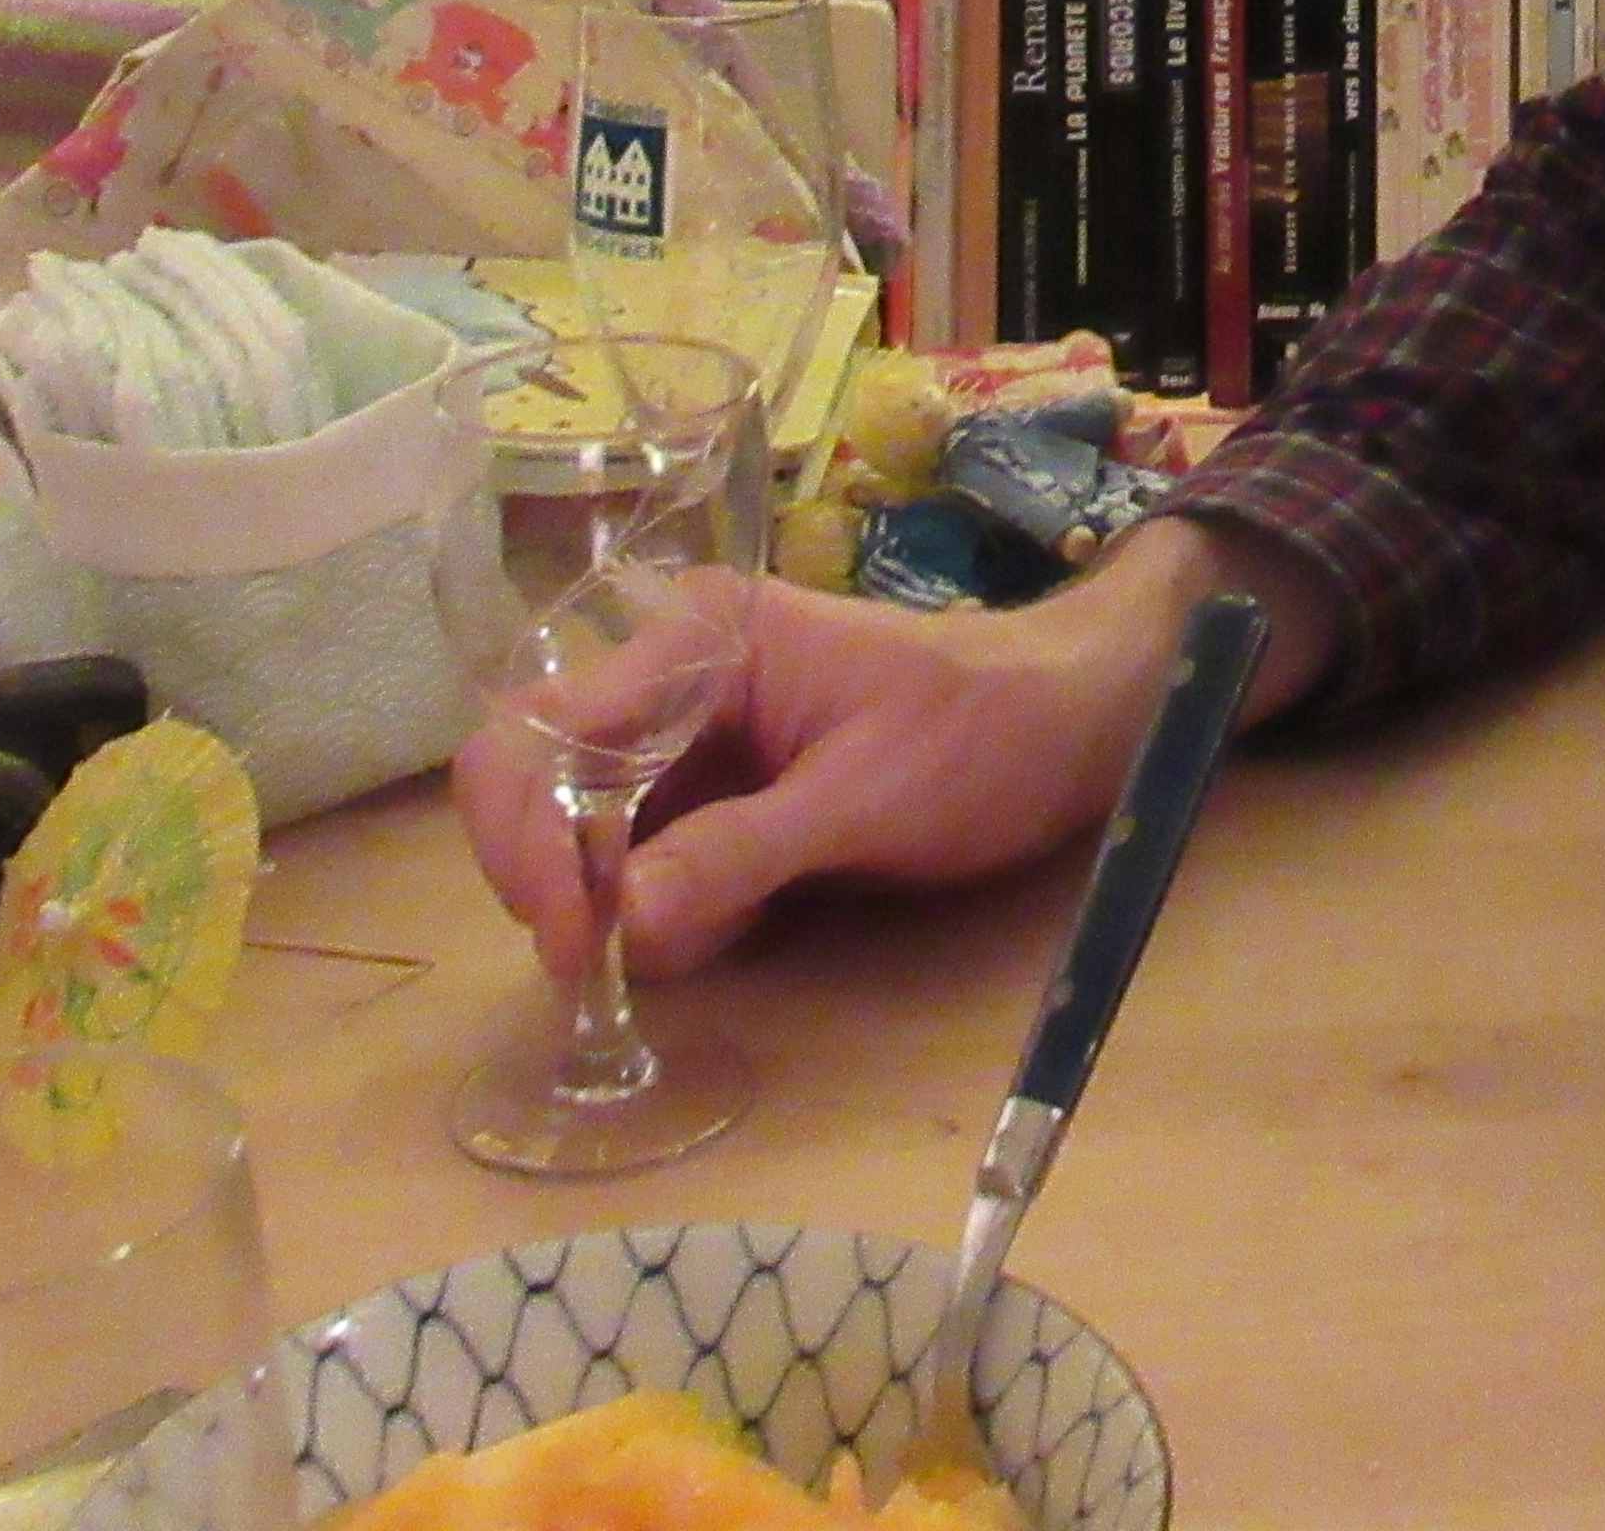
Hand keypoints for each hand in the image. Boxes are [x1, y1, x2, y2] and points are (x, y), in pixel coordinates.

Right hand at [455, 517, 1341, 981]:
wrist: (1070, 723)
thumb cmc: (983, 731)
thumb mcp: (870, 796)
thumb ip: (742, 850)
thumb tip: (626, 918)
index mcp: (697, 640)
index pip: (546, 730)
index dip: (533, 836)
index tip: (573, 934)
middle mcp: (670, 679)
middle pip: (536, 783)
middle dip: (560, 881)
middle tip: (604, 965)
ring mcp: (687, 743)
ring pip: (582, 841)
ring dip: (620, 911)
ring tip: (727, 925)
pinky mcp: (713, 800)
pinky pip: (642, 870)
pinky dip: (668, 917)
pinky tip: (744, 920)